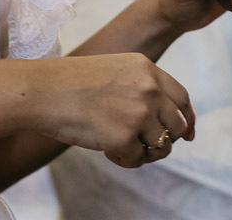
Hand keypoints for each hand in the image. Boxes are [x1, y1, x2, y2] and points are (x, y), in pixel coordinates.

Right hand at [31, 53, 194, 168]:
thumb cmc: (70, 83)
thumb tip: (160, 118)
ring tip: (120, 148)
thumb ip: (141, 87)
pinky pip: (138, 159)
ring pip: (161, 146)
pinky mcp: (124, 137)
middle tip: (147, 148)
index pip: (182, 98)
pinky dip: (125, 160)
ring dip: (144, 153)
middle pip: (177, 125)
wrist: (43, 90)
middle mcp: (150, 90)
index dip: (188, 119)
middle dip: (166, 141)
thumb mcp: (115, 70)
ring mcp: (139, 113)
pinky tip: (107, 151)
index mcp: (148, 70)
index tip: (187, 134)